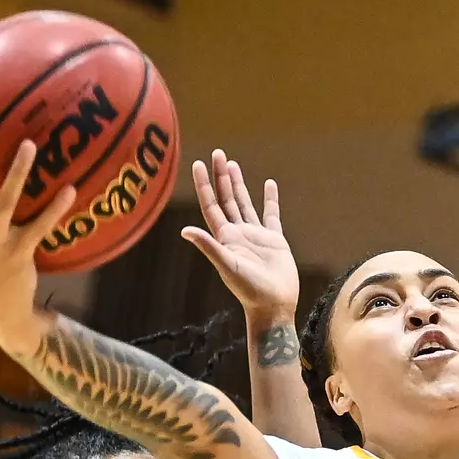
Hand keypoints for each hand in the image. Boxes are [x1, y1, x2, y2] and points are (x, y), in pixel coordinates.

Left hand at [181, 152, 298, 319]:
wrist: (274, 305)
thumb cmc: (250, 290)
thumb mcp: (228, 267)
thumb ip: (209, 247)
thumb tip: (185, 230)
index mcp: (225, 237)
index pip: (211, 205)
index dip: (204, 185)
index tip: (198, 164)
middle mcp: (237, 234)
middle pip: (226, 199)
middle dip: (220, 177)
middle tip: (217, 154)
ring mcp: (255, 236)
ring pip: (243, 203)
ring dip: (237, 184)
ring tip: (232, 164)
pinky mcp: (274, 240)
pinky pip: (270, 215)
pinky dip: (270, 199)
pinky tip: (269, 185)